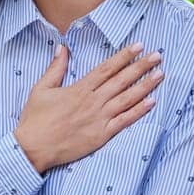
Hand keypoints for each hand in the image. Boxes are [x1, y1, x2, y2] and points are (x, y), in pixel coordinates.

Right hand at [13, 42, 162, 173]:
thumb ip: (55, 68)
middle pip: (121, 80)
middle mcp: (92, 102)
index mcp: (79, 89)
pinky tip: (152, 102)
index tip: (138, 46)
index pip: (106, 69)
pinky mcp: (101, 135)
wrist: (33, 148)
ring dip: (145, 86)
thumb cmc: (35, 119)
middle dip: (141, 67)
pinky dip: (139, 111)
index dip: (124, 56)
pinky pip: (124, 121)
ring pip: (127, 99)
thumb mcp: (40, 89)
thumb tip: (62, 48)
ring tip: (160, 74)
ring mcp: (99, 119)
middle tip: (157, 56)